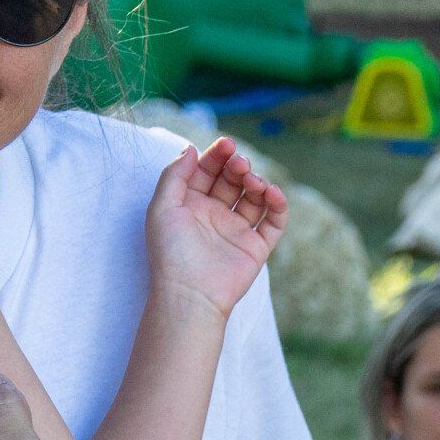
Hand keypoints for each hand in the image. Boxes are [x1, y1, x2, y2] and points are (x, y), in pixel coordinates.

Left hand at [145, 142, 286, 322]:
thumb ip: (174, 175)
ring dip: (258, 183)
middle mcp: (213, 215)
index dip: (217, 155)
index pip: (207, 171)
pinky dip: (278, 205)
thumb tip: (189, 148)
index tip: (227, 144)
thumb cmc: (170, 253)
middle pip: (232, 180)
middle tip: (240, 164)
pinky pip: (273, 221)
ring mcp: (235, 230)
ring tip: (254, 183)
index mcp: (190, 205)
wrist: (189, 295)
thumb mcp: (161, 208)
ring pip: (254, 196)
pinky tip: (272, 195)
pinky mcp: (256, 247)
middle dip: (238, 166)